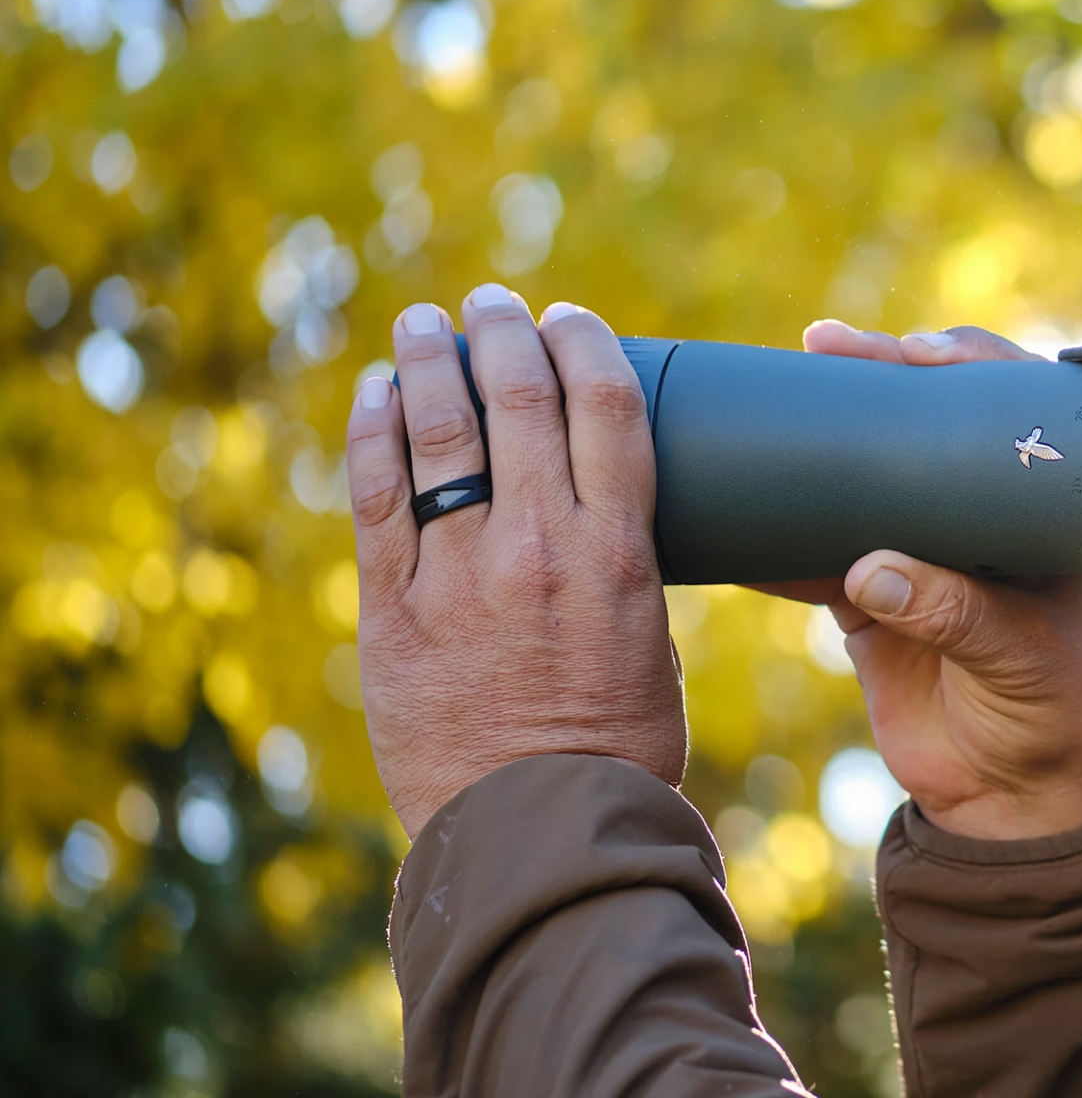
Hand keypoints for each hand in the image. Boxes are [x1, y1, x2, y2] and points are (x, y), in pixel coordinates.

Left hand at [345, 285, 682, 838]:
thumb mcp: (653, 645)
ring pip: (437, 432)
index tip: (568, 316)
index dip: (585, 344)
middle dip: (502, 332)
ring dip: (428, 362)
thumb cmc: (618, 751)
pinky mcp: (393, 610)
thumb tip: (600, 521)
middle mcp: (539, 544)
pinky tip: (374, 395)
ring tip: (421, 324)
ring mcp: (459, 574)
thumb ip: (623, 572)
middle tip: (489, 301)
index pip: (605, 407)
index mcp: (618, 552)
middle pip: (518, 398)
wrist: (538, 835)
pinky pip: (375, 497)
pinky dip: (372, 432)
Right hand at [760, 322, 1081, 840]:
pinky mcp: (868, 600)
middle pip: (928, 424)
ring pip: (866, 474)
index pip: (1011, 412)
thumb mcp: (1021, 661)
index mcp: (1040, 512)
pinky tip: (738, 505)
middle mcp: (980, 517)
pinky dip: (777, 535)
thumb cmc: (1050, 720)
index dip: (967, 367)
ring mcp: (920, 553)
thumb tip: (870, 571)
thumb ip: (955, 615)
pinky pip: (815, 554)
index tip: (913, 351)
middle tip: (827, 343)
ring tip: (775, 391)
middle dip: (877, 377)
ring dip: (822, 439)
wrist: (1006, 802)